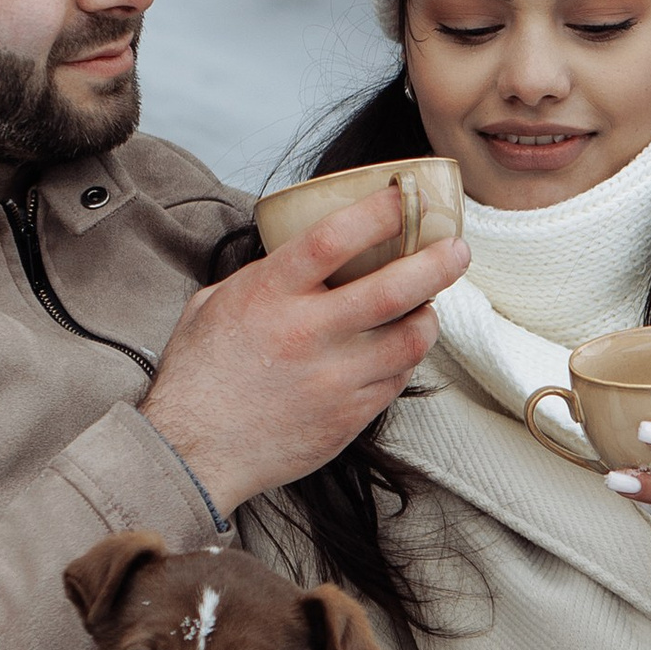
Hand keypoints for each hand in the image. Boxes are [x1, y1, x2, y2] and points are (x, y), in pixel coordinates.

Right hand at [141, 197, 466, 510]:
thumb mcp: (214, 304)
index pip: (335, 239)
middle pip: (394, 289)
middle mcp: (307, 333)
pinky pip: (397, 378)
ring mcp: (333, 379)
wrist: (194, 452)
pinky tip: (398, 347)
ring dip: (428, 315)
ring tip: (427, 304)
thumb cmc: (200, 374)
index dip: (379, 212)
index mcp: (269, 295)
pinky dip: (405, 358)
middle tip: (457, 250)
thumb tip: (306, 254)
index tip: (405, 197)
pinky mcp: (349, 416)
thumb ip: (263, 275)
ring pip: (410, 338)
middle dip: (437, 263)